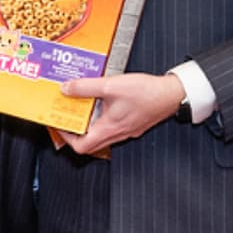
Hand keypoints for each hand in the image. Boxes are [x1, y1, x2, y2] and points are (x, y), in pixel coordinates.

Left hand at [56, 71, 183, 154]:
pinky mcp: (132, 122)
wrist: (174, 94)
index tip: (58, 123)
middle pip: (89, 142)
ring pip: (100, 133)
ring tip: (80, 106)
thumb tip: (67, 89)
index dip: (66, 137)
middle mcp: (117, 133)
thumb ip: (86, 87)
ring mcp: (126, 129)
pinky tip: (100, 102)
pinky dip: (101, 116)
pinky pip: (111, 125)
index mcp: (109, 129)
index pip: (81, 146)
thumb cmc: (148, 93)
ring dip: (88, 122)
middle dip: (74, 130)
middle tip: (66, 115)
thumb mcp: (112, 86)